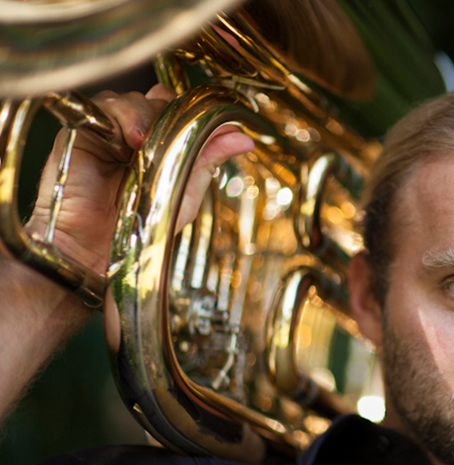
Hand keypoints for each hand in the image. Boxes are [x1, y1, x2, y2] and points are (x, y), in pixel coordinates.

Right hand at [26, 84, 254, 274]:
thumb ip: (210, 159)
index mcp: (160, 141)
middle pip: (156, 99)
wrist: (103, 248)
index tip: (205, 122)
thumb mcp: (186, 191)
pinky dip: (120, 115)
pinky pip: (101, 107)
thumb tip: (244, 138)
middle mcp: (133, 132)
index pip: (176, 107)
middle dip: (168, 114)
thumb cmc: (143, 225)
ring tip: (144, 142)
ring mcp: (107, 130)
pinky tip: (130, 139)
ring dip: (144, 113)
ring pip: (130, 98)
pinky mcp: (80, 131)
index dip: (188, 110)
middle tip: (172, 139)